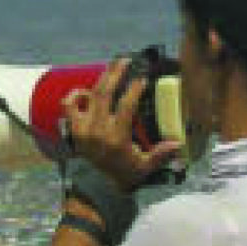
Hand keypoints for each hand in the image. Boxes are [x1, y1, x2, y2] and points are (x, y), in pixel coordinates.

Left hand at [63, 58, 184, 192]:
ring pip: (88, 96)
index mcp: (116, 137)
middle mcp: (97, 130)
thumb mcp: (145, 166)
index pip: (125, 107)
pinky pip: (68, 107)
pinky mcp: (74, 129)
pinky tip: (86, 90)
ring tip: (110, 67)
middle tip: (124, 60)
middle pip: (103, 94)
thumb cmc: (125, 172)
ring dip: (99, 79)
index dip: (133, 90)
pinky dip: (75, 96)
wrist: (97, 185)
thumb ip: (160, 154)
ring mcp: (82, 128)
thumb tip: (178, 143)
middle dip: (114, 74)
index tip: (142, 79)